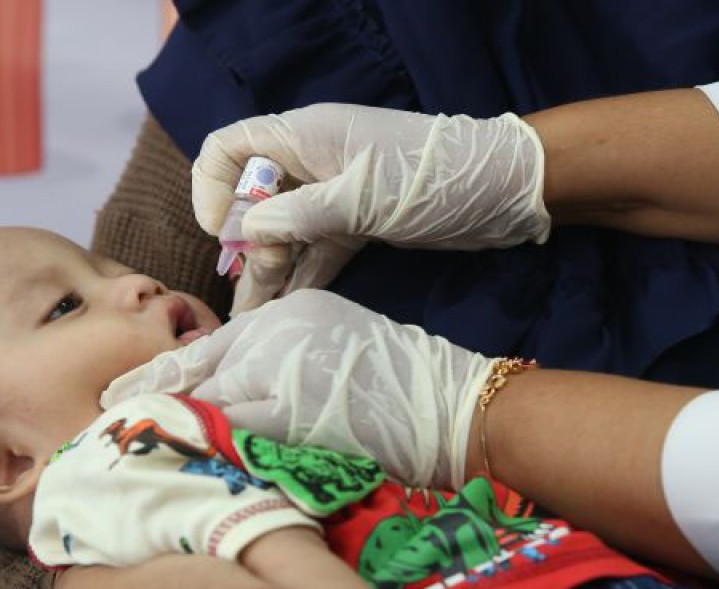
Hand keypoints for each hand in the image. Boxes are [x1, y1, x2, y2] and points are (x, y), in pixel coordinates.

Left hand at [102, 290, 494, 489]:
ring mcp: (289, 379)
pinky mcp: (301, 422)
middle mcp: (278, 339)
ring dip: (189, 443)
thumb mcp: (326, 338)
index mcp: (281, 317)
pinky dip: (224, 463)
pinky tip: (203, 478)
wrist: (448, 407)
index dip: (155, 380)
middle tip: (119, 441)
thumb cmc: (392, 375)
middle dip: (162, 415)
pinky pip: (247, 447)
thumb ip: (272, 355)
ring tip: (155, 465)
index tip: (114, 400)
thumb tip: (216, 387)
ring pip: (217, 417)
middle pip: (201, 383)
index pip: (203, 350)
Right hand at [191, 103, 549, 314]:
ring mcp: (334, 195)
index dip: (214, 188)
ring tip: (252, 322)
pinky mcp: (357, 224)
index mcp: (304, 136)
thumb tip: (246, 233)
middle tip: (249, 295)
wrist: (504, 189)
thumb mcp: (363, 196)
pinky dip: (300, 278)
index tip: (221, 234)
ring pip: (283, 234)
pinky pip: (315, 252)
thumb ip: (301, 214)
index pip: (230, 149)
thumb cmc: (433, 178)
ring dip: (268, 273)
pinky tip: (284, 313)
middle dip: (244, 246)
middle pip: (253, 200)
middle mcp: (311, 162)